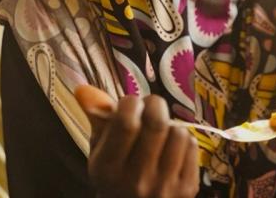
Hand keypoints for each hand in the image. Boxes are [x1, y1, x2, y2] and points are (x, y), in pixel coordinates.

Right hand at [75, 86, 199, 197]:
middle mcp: (136, 180)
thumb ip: (97, 118)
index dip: (131, 102)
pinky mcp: (188, 188)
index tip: (130, 103)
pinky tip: (171, 149)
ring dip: (170, 124)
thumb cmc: (116, 176)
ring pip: (178, 132)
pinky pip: (192, 145)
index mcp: (108, 170)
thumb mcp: (101, 151)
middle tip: (150, 106)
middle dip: (155, 104)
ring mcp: (164, 187)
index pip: (126, 123)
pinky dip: (183, 140)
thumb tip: (84, 88)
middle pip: (157, 123)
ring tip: (160, 133)